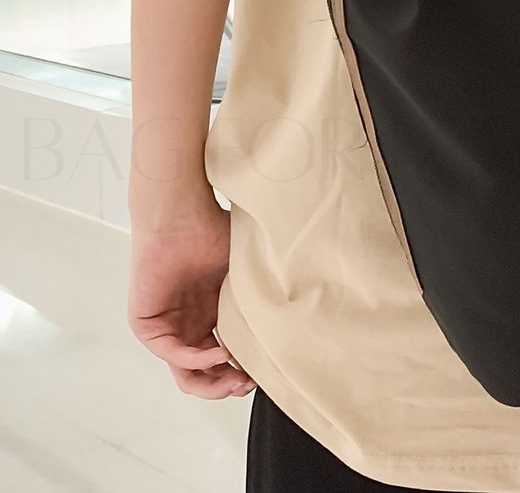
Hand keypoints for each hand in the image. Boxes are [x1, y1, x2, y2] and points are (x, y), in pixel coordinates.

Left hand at [128, 191, 254, 398]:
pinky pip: (173, 354)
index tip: (264, 373)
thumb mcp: (243, 274)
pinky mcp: (147, 325)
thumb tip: (290, 329)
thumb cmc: (213, 232)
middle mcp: (188, 325)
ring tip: (236, 379)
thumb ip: (257, 301)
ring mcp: (166, 327)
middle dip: (227, 386)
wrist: (181, 215)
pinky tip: (221, 353)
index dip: (242, 371)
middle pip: (204, 375)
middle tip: (249, 385)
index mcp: (209, 315)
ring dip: (213, 383)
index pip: (223, 359)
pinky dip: (198, 360)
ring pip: (186, 374)